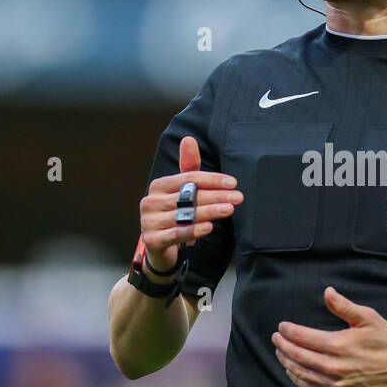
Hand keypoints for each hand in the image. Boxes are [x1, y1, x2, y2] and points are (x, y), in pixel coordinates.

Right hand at [140, 136, 242, 271]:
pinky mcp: (152, 240)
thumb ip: (189, 169)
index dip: (212, 180)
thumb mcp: (181, 191)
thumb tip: (188, 139)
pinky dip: (194, 230)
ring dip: (209, 212)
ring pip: (184, 215)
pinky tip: (209, 227)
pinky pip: (176, 234)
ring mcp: (149, 222)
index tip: (232, 183)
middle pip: (188, 196)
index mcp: (159, 186)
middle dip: (216, 196)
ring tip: (228, 209)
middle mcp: (150, 201)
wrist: (159, 247)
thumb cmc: (174, 214)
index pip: (188, 179)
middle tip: (237, 197)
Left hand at [272, 287, 386, 386]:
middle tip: (276, 339)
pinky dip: (299, 381)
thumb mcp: (369, 318)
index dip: (289, 331)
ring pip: (302, 374)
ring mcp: (336, 385)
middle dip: (283, 346)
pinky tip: (293, 373)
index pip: (303, 338)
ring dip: (287, 363)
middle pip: (298, 356)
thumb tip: (326, 292)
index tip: (281, 326)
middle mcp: (334, 367)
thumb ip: (344, 306)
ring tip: (281, 353)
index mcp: (339, 345)